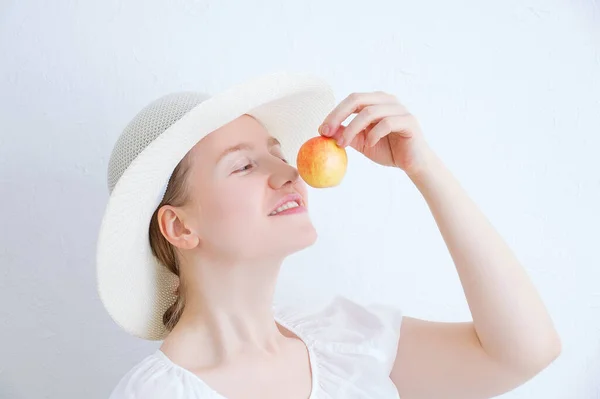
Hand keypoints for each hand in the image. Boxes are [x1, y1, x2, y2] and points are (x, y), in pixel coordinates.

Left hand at [318, 91, 432, 175]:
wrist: (413, 164)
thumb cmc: (388, 150)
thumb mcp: (362, 143)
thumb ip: (346, 134)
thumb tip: (325, 131)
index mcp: (375, 102)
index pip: (351, 100)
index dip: (334, 113)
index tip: (322, 130)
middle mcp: (387, 100)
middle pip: (357, 99)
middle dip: (338, 115)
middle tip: (327, 133)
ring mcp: (399, 109)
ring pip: (370, 112)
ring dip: (352, 129)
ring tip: (344, 144)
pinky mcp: (409, 121)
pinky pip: (387, 123)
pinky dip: (374, 134)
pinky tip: (370, 144)